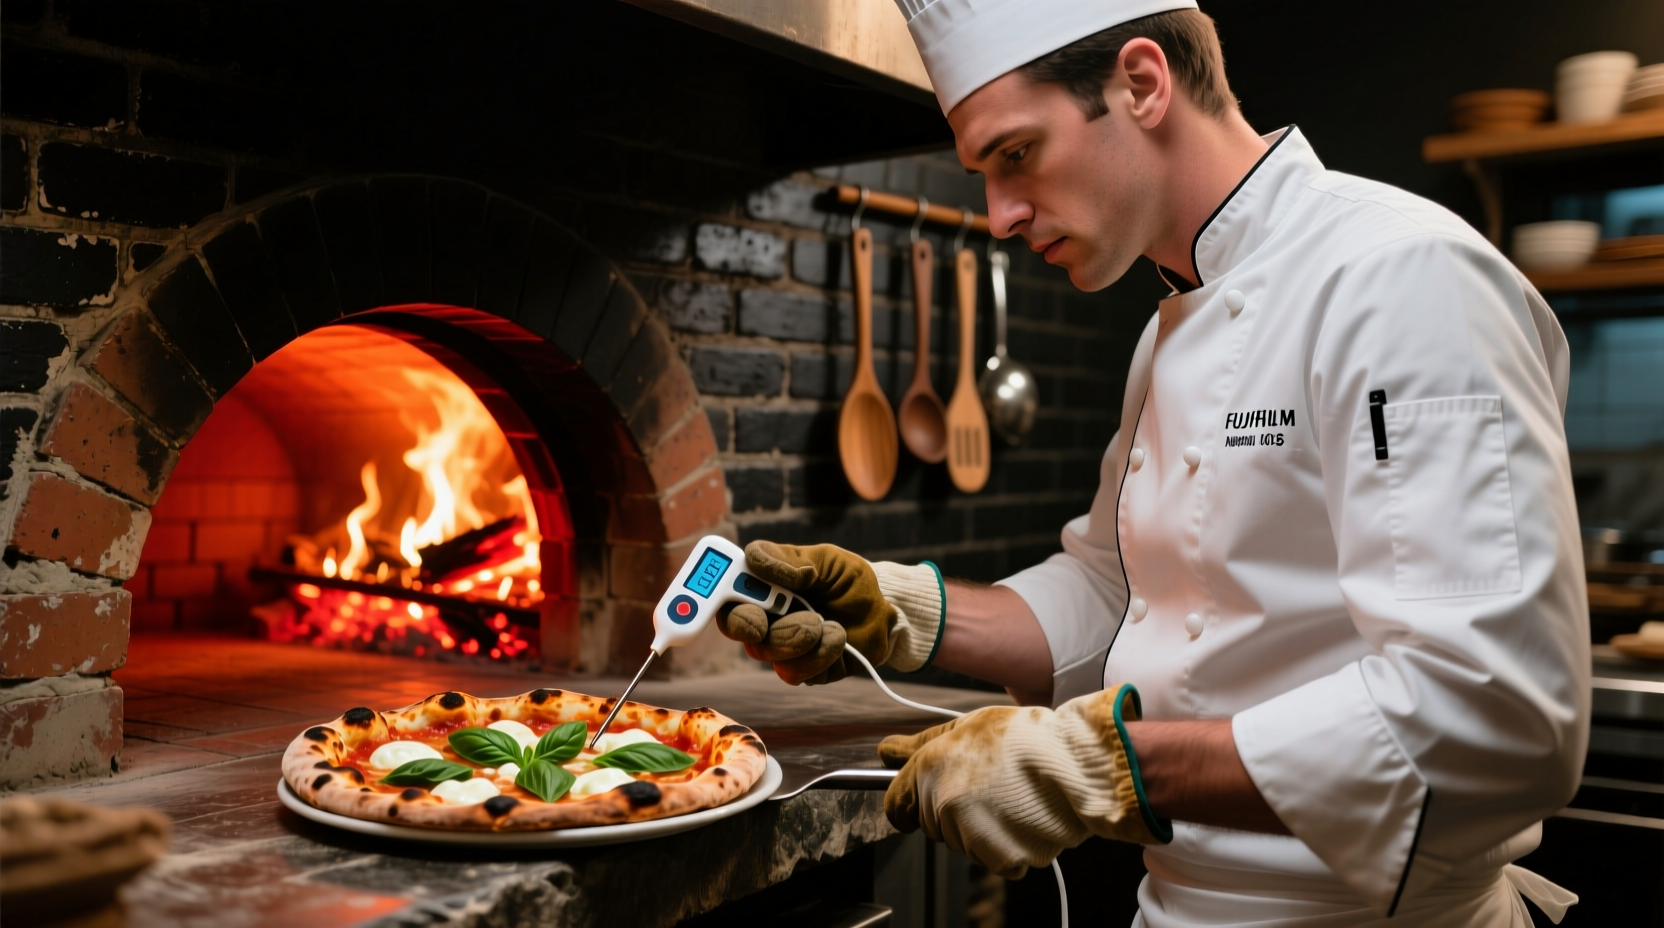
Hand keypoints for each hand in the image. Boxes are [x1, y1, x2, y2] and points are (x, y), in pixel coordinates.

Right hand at [714, 541, 942, 684]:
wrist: (882, 609)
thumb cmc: (848, 580)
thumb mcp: (825, 559)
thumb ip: (791, 559)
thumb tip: (755, 560)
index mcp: (760, 589)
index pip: (722, 596)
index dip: (709, 600)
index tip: (724, 596)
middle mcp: (764, 619)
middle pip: (738, 628)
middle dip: (751, 624)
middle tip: (765, 619)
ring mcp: (782, 648)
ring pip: (767, 653)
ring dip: (796, 637)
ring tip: (825, 623)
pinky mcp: (804, 671)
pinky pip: (796, 672)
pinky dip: (820, 654)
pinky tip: (838, 637)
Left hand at [878, 683, 1168, 878]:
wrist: (1074, 763)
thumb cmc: (1023, 739)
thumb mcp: (966, 727)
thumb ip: (920, 744)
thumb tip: (884, 750)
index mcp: (929, 769)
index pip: (895, 806)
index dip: (906, 806)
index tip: (916, 807)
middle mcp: (943, 804)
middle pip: (932, 825)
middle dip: (952, 812)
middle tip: (988, 788)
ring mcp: (970, 834)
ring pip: (962, 844)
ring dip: (981, 830)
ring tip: (1012, 798)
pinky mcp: (998, 857)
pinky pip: (994, 859)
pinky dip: (1009, 847)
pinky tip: (1025, 819)